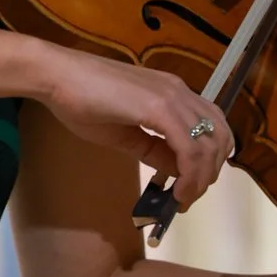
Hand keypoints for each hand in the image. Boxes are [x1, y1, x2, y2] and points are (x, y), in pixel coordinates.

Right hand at [35, 45, 233, 208]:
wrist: (57, 77)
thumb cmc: (81, 101)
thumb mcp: (124, 132)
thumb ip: (153, 149)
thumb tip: (176, 169)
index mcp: (172, 94)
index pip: (212, 126)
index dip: (210, 160)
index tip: (193, 186)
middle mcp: (179, 92)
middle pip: (219, 136)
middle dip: (210, 173)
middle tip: (190, 197)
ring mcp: (171, 97)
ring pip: (208, 144)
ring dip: (201, 178)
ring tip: (184, 199)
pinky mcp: (159, 107)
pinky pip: (189, 147)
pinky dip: (190, 174)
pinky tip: (177, 191)